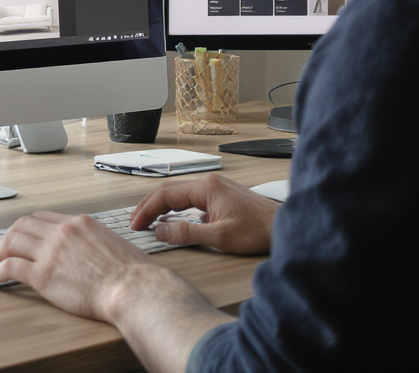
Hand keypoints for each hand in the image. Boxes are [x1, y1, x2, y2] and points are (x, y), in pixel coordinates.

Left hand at [0, 211, 169, 323]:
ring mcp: (51, 251)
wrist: (134, 289)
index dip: (25, 228)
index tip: (19, 238)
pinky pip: (10, 267)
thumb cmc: (132, 275)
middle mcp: (62, 232)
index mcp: (79, 223)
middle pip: (22, 225)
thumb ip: (94, 243)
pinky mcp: (43, 274)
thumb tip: (90, 251)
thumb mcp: (113, 244)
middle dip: (6, 238)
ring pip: (11, 242)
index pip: (42, 218)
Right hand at [130, 173, 279, 255]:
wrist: (283, 227)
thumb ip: (186, 232)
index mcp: (206, 188)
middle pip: (169, 191)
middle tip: (135, 222)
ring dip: (161, 206)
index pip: (165, 195)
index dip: (146, 210)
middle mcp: (210, 183)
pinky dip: (176, 208)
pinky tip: (172, 218)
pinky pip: (191, 198)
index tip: (136, 224)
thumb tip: (160, 230)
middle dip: (149, 206)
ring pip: (179, 194)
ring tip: (148, 220)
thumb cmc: (258, 230)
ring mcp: (216, 188)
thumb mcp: (218, 236)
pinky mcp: (221, 195)